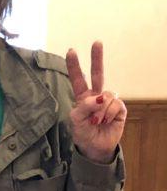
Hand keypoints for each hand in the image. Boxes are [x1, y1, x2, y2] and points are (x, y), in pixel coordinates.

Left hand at [66, 42, 126, 162]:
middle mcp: (96, 96)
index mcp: (82, 98)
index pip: (78, 79)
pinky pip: (115, 104)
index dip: (74, 66)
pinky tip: (106, 122)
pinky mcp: (119, 108)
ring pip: (106, 95)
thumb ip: (83, 107)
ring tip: (96, 122)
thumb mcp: (76, 121)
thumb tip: (98, 97)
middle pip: (98, 74)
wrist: (95, 148)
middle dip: (97, 58)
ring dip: (100, 110)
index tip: (71, 51)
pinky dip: (109, 114)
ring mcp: (108, 101)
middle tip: (97, 43)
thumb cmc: (83, 134)